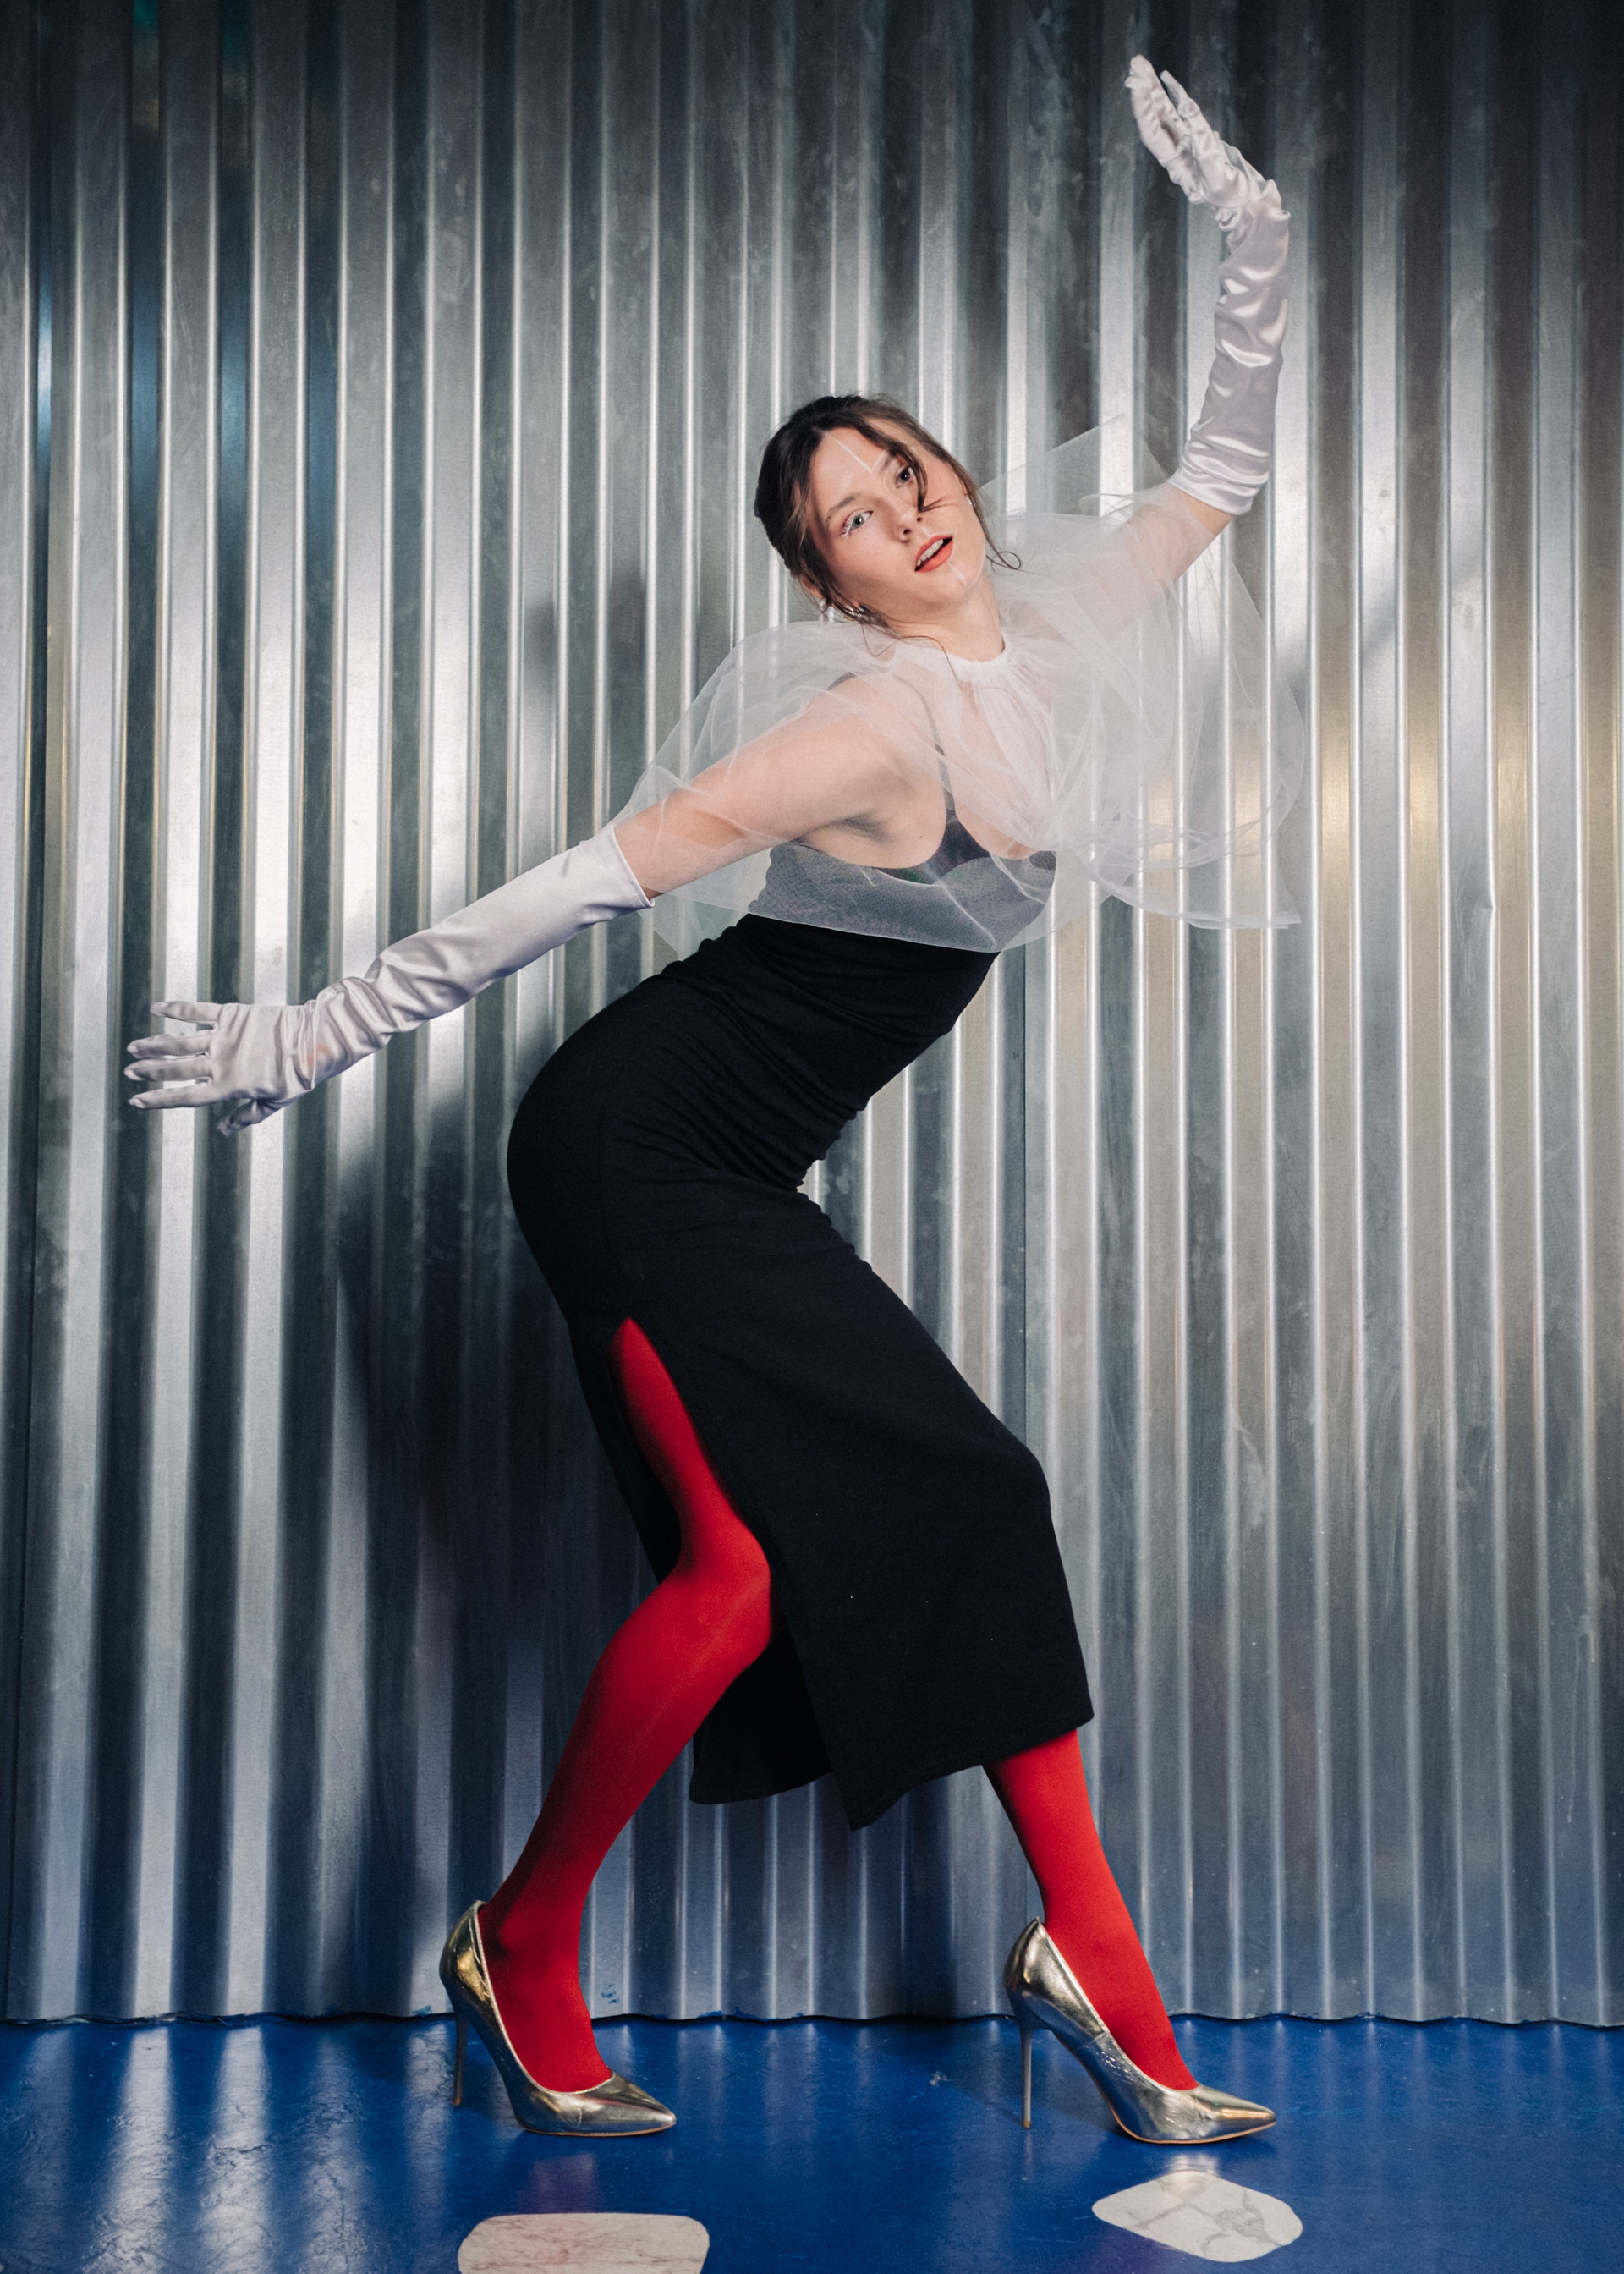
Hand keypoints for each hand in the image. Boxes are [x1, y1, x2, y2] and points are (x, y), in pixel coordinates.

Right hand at [124, 1000, 306, 1134]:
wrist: (315, 1040)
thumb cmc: (297, 1076)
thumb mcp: (275, 1103)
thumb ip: (246, 1116)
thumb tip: (223, 1131)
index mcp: (228, 1087)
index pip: (185, 1096)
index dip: (158, 1100)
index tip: (136, 1101)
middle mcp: (221, 1063)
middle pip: (175, 1069)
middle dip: (148, 1071)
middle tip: (128, 1071)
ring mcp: (224, 1037)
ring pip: (179, 1042)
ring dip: (154, 1045)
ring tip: (134, 1047)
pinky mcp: (231, 1015)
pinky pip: (197, 1011)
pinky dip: (176, 1009)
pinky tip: (157, 1008)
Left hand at [1125, 56, 1278, 230]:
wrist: (1241, 203)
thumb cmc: (1229, 195)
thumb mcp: (1216, 174)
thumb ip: (1205, 146)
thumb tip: (1190, 117)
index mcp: (1176, 162)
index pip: (1153, 131)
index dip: (1143, 108)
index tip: (1136, 84)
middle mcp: (1176, 150)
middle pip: (1155, 116)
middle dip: (1145, 89)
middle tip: (1136, 62)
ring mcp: (1186, 144)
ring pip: (1165, 111)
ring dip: (1154, 88)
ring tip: (1142, 63)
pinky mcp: (1198, 139)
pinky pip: (1182, 113)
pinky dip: (1175, 95)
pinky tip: (1167, 80)